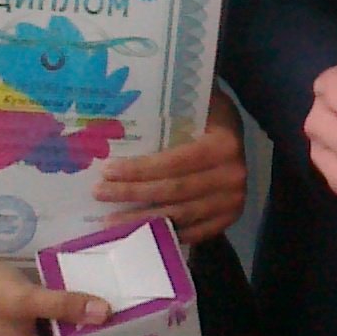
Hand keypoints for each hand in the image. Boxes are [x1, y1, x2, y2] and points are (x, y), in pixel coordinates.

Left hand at [95, 87, 247, 243]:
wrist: (237, 131)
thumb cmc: (210, 112)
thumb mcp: (197, 101)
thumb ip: (170, 108)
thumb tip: (119, 111)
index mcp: (224, 143)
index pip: (174, 162)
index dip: (139, 169)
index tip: (108, 170)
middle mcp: (232, 175)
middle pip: (173, 191)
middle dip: (132, 193)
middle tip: (99, 193)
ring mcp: (233, 200)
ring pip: (180, 215)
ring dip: (142, 219)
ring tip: (110, 220)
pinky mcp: (230, 217)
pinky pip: (194, 232)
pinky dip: (166, 234)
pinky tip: (140, 232)